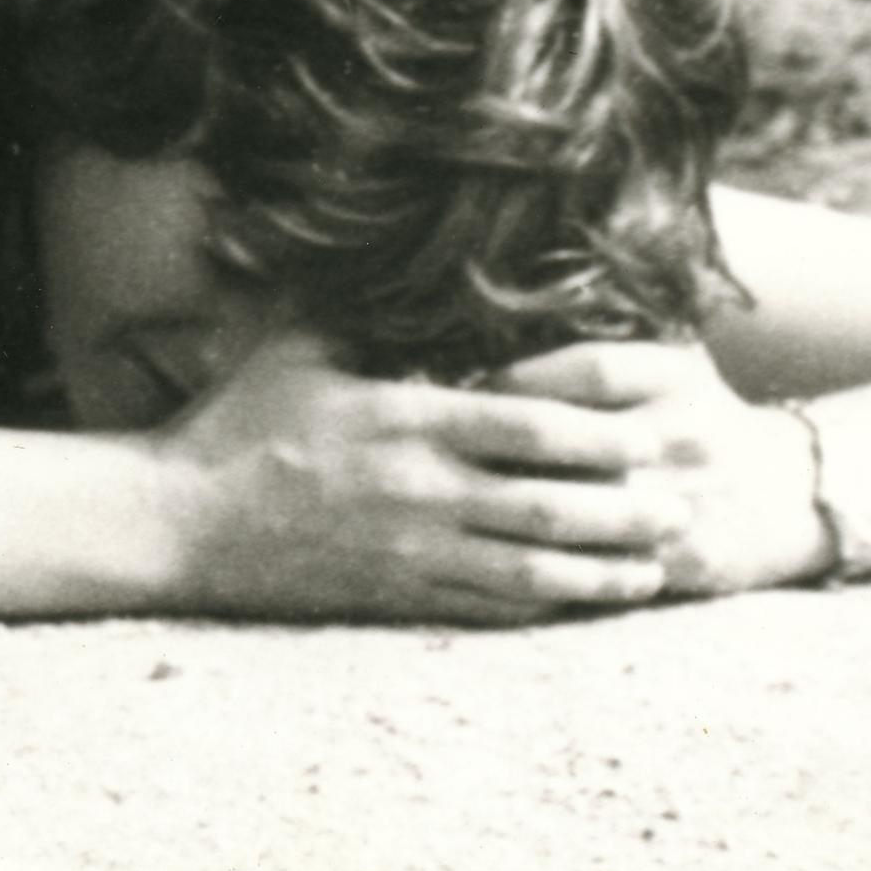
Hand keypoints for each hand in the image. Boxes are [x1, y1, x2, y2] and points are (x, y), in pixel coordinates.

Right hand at [147, 331, 692, 624]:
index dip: (606, 430)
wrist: (180, 523)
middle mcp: (422, 490)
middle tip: (690, 500)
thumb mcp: (296, 344)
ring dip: (603, 570)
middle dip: (629, 504)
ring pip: (531, 570)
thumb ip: (361, 311)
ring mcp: (411, 553)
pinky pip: (485, 611)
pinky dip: (542, 608)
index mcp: (407, 418)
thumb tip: (409, 260)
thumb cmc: (237, 422)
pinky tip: (583, 605)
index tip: (660, 426)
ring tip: (660, 567)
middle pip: (551, 503)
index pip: (530, 425)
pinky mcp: (395, 600)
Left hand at [489, 338, 839, 597]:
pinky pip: (612, 564)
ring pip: (592, 511)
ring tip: (472, 508)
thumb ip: (605, 356)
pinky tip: (511, 559)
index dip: (526, 380)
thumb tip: (500, 350)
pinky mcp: (693, 559)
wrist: (790, 490)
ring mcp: (691, 500)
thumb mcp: (672, 366)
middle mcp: (688, 433)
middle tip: (455, 455)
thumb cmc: (701, 416)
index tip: (476, 391)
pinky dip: (560, 563)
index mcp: (678, 376)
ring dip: (525, 513)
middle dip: (510, 452)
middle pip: (583, 444)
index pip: (590, 369)